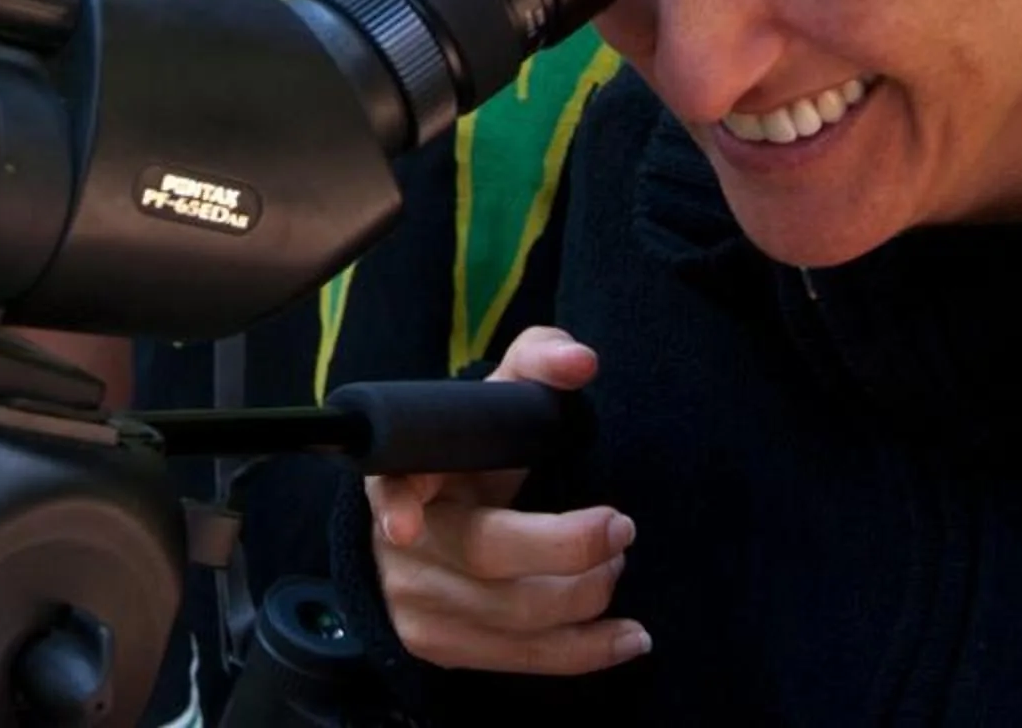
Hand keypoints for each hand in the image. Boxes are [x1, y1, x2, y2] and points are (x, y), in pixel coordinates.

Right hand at [366, 325, 649, 676]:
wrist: (431, 527)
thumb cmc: (472, 457)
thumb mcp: (495, 403)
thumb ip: (537, 362)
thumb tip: (581, 362)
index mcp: (405, 470)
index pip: (391, 483)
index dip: (396, 504)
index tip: (405, 527)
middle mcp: (398, 541)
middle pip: (482, 554)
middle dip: (566, 545)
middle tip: (622, 525)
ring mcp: (414, 600)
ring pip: (514, 612)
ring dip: (588, 592)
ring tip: (617, 563)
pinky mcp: (439, 645)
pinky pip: (522, 659)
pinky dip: (588, 651)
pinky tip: (629, 636)